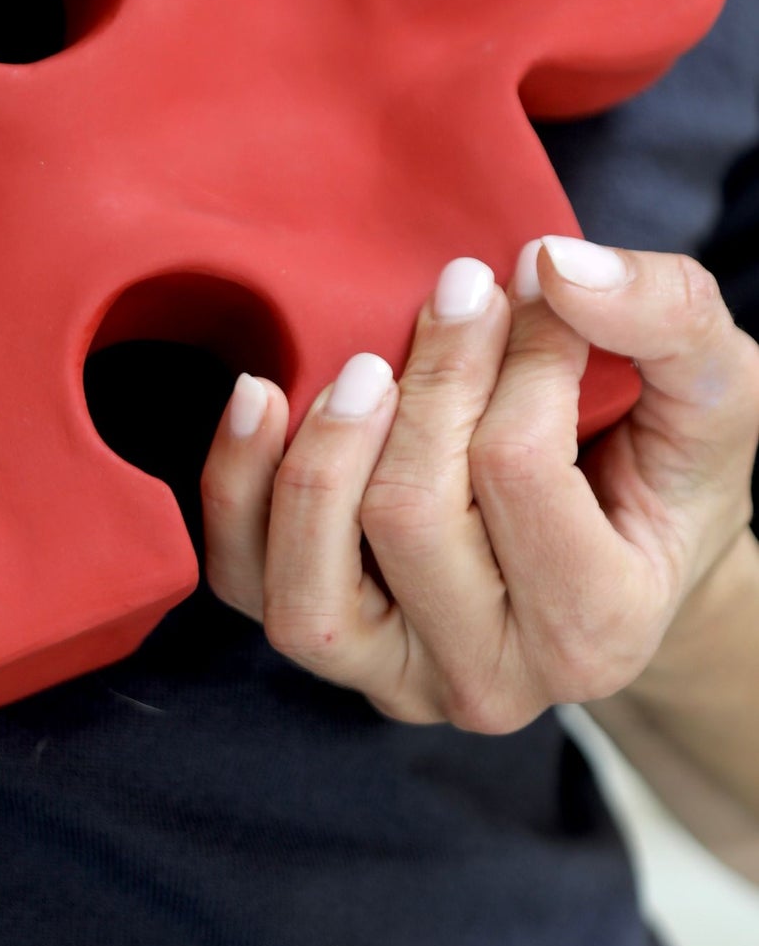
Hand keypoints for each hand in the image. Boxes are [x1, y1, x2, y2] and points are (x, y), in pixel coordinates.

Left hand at [199, 239, 758, 730]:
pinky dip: (234, 483)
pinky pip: (241, 575)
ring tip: (365, 364)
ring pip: (310, 573)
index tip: (531, 284)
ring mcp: (391, 672)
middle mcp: (488, 681)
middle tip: (457, 292)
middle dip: (428, 381)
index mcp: (599, 633)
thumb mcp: (711, 391)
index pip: (517, 471)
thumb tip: (558, 264)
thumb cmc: (660, 472)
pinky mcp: (322, 641)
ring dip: (327, 444)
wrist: (614, 552)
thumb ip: (669, 322)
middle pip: (407, 513)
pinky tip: (259, 396)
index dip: (519, 356)